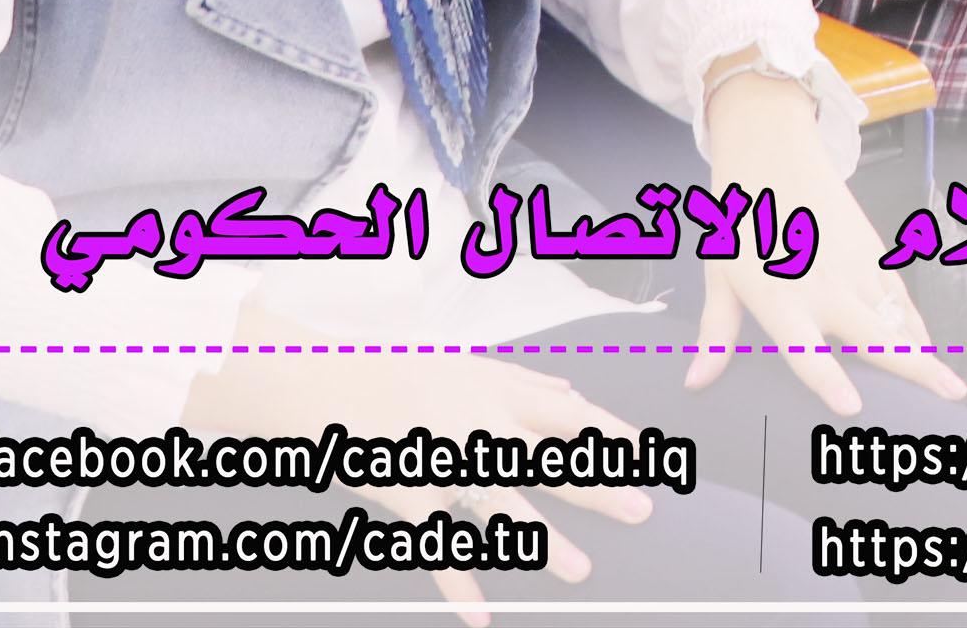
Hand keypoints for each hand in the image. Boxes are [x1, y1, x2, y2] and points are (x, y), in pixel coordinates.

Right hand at [195, 303, 647, 621]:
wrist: (316, 377)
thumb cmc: (392, 371)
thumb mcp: (466, 363)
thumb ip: (524, 381)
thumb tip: (572, 390)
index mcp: (495, 390)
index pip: (569, 412)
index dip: (612, 436)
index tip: (650, 456)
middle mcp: (477, 423)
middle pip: (547, 457)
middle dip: (598, 485)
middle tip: (641, 510)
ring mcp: (441, 460)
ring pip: (501, 504)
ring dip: (543, 541)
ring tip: (580, 571)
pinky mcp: (406, 494)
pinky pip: (438, 545)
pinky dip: (458, 583)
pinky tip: (481, 615)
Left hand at [691, 70, 962, 415]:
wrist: (771, 152)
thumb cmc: (739, 218)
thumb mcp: (719, 276)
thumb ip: (717, 333)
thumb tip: (695, 382)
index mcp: (779, 298)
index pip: (806, 350)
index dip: (828, 381)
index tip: (853, 408)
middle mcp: (824, 288)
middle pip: (876, 337)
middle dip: (916, 370)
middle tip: (950, 396)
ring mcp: (854, 268)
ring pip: (897, 319)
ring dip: (923, 352)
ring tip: (949, 385)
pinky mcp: (872, 251)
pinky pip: (899, 296)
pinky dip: (915, 323)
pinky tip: (926, 345)